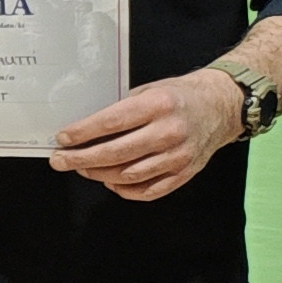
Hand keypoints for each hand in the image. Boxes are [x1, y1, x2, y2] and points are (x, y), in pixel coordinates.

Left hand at [52, 71, 245, 202]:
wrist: (222, 106)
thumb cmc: (178, 97)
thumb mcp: (148, 91)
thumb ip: (121, 109)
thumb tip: (83, 130)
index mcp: (158, 105)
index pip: (111, 123)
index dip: (82, 133)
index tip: (62, 139)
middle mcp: (170, 132)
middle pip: (116, 153)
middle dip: (81, 159)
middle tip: (60, 160)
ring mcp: (179, 155)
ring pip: (128, 175)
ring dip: (98, 174)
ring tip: (82, 168)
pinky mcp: (186, 172)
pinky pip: (149, 191)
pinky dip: (125, 190)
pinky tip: (110, 182)